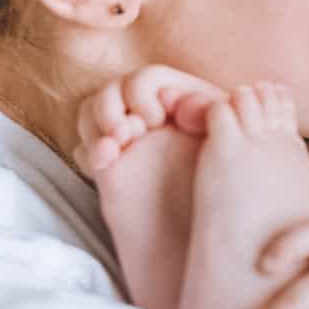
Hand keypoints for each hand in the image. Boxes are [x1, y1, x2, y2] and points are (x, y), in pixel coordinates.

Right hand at [73, 63, 225, 176]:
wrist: (202, 230)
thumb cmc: (222, 182)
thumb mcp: (223, 141)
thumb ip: (207, 112)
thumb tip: (176, 98)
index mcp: (177, 103)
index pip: (145, 79)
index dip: (140, 92)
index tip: (155, 117)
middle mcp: (149, 116)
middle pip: (112, 90)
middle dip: (110, 106)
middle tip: (127, 133)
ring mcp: (126, 140)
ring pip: (92, 112)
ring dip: (97, 125)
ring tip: (115, 145)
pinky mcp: (109, 166)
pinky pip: (85, 147)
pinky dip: (92, 151)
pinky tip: (105, 160)